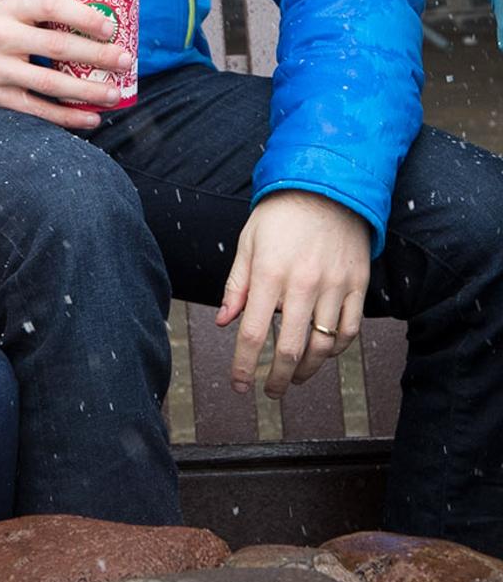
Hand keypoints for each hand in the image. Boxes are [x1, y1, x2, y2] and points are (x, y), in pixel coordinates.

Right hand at [0, 0, 130, 128]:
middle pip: (57, 47)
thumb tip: (100, 20)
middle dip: (96, 56)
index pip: (50, 6)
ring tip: (114, 95)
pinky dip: (66, 117)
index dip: (83, 16)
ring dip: (87, 91)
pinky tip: (91, 118)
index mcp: (7, 8)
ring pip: (50, 84)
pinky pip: (36, 110)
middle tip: (125, 61)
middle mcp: (1, 38)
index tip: (111, 27)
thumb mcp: (8, 7)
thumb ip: (42, 12)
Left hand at [218, 191, 371, 396]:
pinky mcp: (359, 286)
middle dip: (276, 378)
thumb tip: (222, 322)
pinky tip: (323, 355)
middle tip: (268, 392)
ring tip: (292, 377)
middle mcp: (303, 285)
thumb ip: (236, 286)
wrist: (328, 188)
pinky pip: (350, 329)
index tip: (238, 385)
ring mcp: (335, 287)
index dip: (244, 366)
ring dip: (307, 370)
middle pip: (291, 348)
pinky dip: (337, 350)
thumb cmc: (279, 217)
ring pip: (324, 345)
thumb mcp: (247, 244)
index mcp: (269, 275)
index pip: (254, 333)